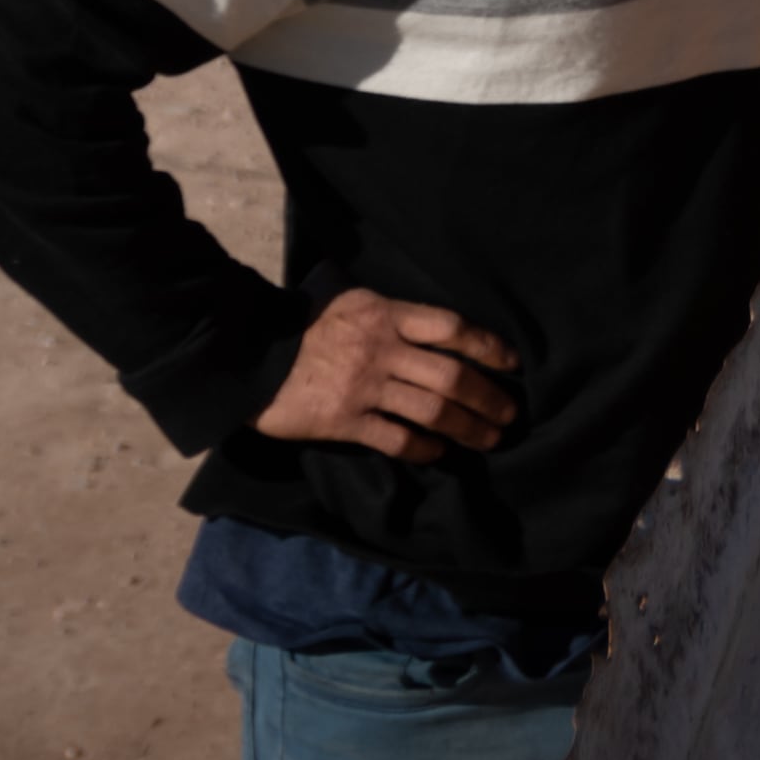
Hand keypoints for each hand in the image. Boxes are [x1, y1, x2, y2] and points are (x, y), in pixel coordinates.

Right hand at [256, 290, 517, 460]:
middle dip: (488, 397)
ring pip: (432, 410)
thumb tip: (441, 336)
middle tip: (509, 414)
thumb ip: (392, 318)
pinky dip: (423, 448)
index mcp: (385, 314)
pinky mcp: (344, 421)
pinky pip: (396, 439)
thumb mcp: (352, 306)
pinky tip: (439, 453)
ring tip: (488, 438)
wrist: (248, 356)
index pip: (450, 327)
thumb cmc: (303, 328)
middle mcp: (381, 349)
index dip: (487, 345)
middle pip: (451, 374)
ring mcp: (364, 387)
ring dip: (468, 427)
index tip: (511, 363)